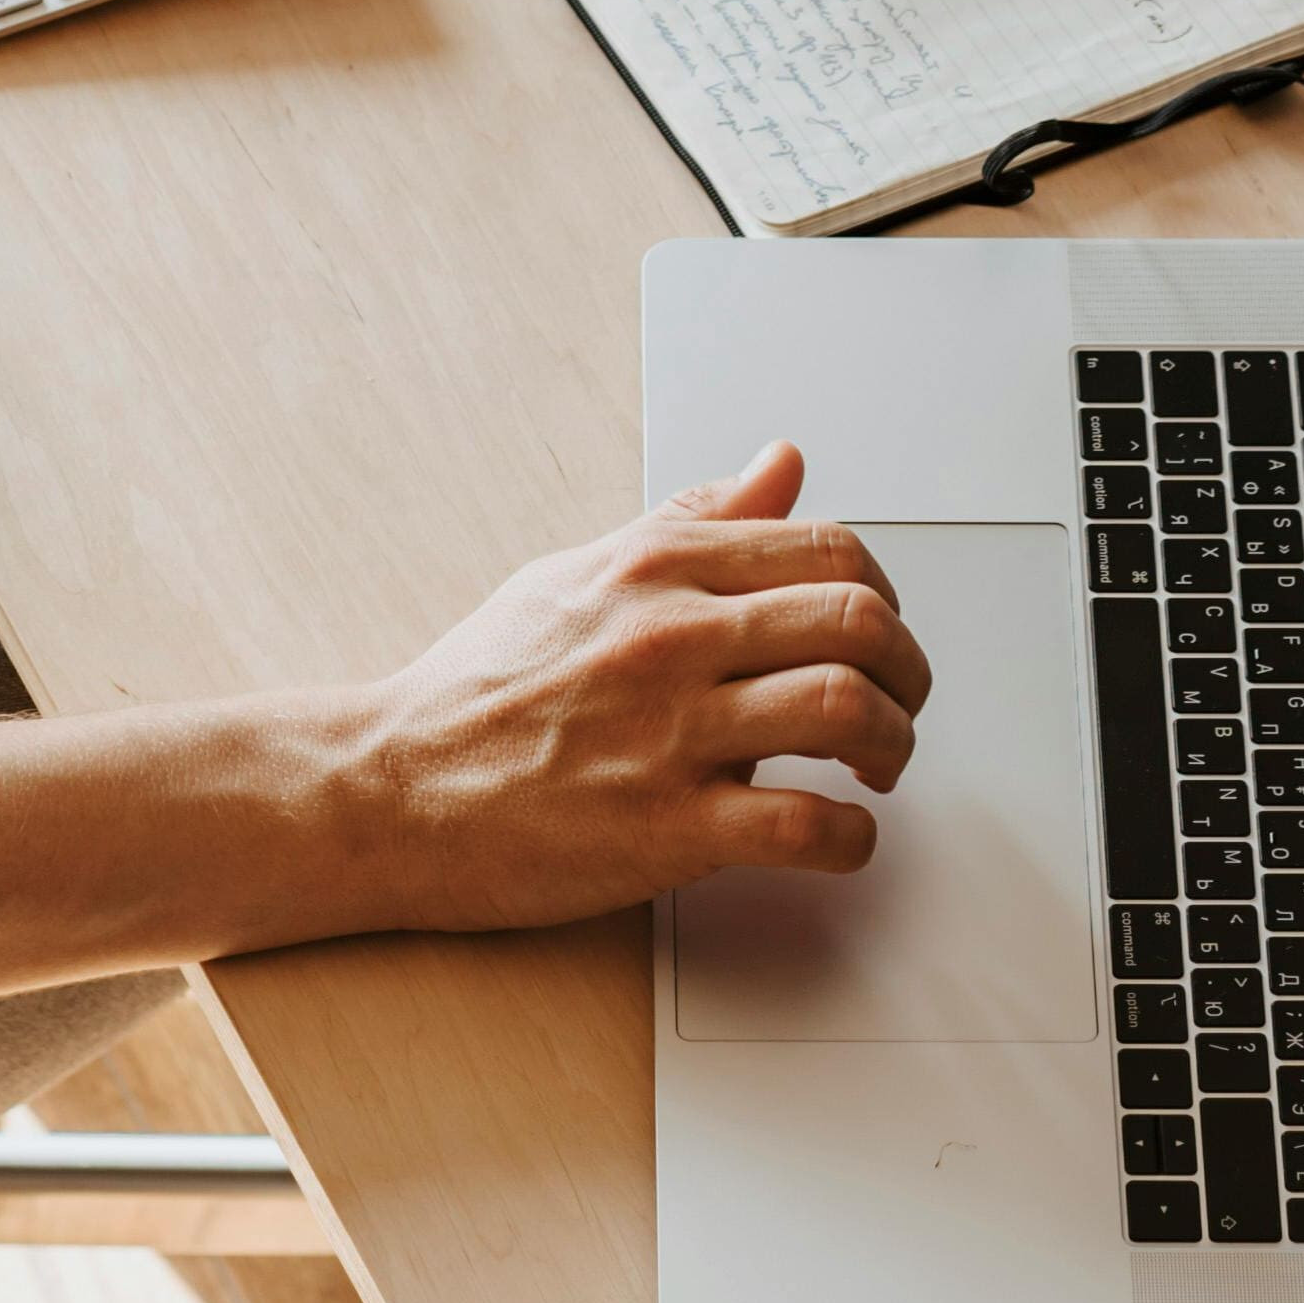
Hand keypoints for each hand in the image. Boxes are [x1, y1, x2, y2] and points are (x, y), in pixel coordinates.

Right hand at [350, 444, 928, 925]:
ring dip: (893, 744)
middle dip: (909, 668)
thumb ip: (695, 519)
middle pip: (857, 619)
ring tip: (876, 766)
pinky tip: (841, 837)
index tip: (875, 631)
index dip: (882, 593)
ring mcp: (670, 732)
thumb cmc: (484, 683)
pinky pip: (806, 827)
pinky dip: (853, 838)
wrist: (395, 783)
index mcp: (655, 567)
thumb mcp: (583, 572)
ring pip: (845, 709)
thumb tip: (780, 464)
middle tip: (898, 701)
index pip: (827, 547)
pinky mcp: (667, 829)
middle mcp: (671, 636)